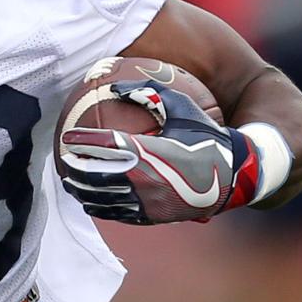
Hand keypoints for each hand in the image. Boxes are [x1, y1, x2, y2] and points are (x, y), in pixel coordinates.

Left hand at [58, 80, 262, 223]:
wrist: (236, 174)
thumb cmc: (208, 135)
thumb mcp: (183, 107)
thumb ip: (150, 92)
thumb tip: (116, 85)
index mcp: (151, 151)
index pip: (105, 146)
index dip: (83, 142)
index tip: (67, 137)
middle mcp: (146, 179)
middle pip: (97, 175)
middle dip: (76, 168)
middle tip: (65, 159)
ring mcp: (149, 201)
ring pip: (104, 198)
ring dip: (82, 189)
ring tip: (69, 180)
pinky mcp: (153, 216)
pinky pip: (119, 213)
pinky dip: (100, 207)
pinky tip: (89, 200)